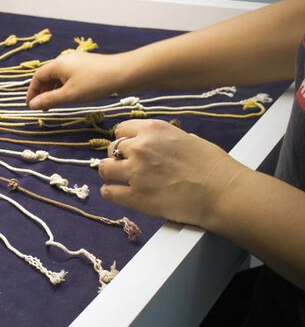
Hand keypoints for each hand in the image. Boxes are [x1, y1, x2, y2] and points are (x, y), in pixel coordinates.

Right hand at [26, 51, 127, 109]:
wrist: (124, 73)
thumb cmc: (94, 83)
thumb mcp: (69, 95)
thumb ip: (49, 100)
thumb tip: (31, 105)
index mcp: (57, 64)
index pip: (37, 77)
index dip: (32, 91)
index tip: (30, 105)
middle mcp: (65, 59)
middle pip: (48, 76)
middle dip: (43, 91)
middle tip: (42, 107)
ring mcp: (77, 61)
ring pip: (59, 76)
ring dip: (54, 90)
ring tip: (55, 104)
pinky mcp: (87, 65)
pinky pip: (69, 75)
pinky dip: (64, 86)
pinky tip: (70, 95)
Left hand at [98, 119, 246, 227]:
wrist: (222, 192)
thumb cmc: (213, 165)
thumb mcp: (189, 139)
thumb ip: (167, 139)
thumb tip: (160, 143)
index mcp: (153, 130)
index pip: (122, 130)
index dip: (125, 140)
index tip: (129, 148)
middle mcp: (139, 147)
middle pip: (112, 149)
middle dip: (118, 157)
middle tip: (128, 166)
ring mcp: (135, 172)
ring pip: (104, 169)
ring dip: (110, 173)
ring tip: (118, 179)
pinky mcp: (135, 197)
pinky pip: (108, 192)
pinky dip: (111, 192)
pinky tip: (118, 193)